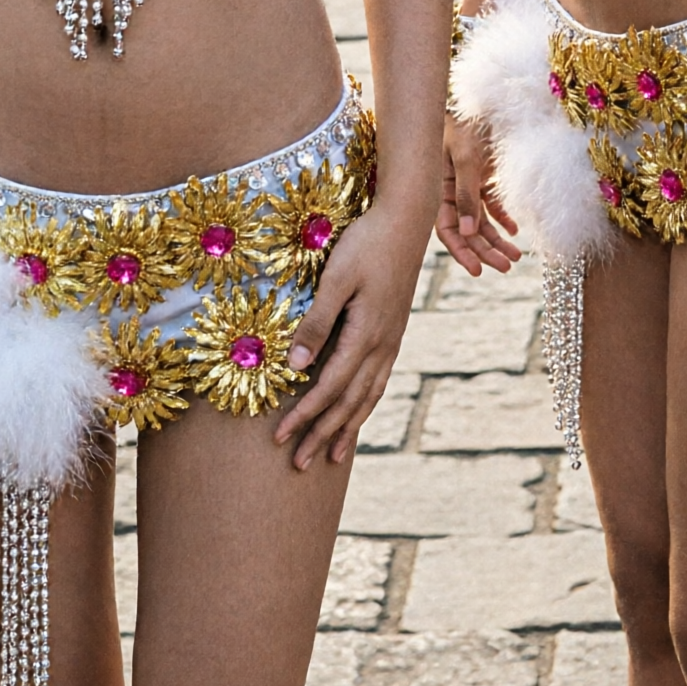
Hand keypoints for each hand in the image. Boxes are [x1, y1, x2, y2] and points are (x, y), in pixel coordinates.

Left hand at [276, 197, 428, 470]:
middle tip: (298, 465)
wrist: (407, 220)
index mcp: (366, 334)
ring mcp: (392, 340)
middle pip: (350, 402)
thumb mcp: (336, 279)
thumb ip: (317, 323)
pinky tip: (357, 411)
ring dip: (347, 427)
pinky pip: (379, 380)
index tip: (279, 438)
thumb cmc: (367, 243)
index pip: (329, 387)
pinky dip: (365, 404)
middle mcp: (382, 345)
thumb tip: (295, 366)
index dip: (304, 415)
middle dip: (322, 434)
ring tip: (331, 455)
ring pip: (368, 396)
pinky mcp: (394, 331)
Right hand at [437, 114, 520, 274]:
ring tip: (516, 256)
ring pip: (481, 221)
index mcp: (438, 192)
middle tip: (507, 267)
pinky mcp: (480, 177)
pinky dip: (502, 217)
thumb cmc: (460, 125)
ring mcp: (466, 186)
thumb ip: (467, 194)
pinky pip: (490, 204)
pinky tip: (515, 230)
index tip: (479, 271)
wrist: (473, 99)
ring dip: (497, 239)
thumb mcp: (465, 158)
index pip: (448, 231)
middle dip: (486, 250)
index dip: (461, 252)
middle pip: (468, 230)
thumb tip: (468, 232)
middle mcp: (450, 193)